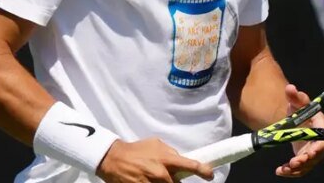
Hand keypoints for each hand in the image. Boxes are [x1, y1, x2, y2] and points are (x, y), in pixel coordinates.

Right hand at [97, 138, 213, 182]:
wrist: (113, 158)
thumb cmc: (137, 150)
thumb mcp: (156, 144)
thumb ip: (171, 153)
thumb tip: (181, 160)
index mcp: (166, 159)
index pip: (191, 165)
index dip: (203, 171)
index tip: (210, 175)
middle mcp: (160, 173)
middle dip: (176, 181)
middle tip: (170, 176)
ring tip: (155, 176)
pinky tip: (148, 179)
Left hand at [275, 84, 323, 177]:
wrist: (297, 121)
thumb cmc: (301, 111)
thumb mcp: (297, 104)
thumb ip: (295, 97)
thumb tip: (290, 88)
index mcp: (322, 127)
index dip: (318, 147)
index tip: (309, 153)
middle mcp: (321, 141)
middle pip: (317, 154)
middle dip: (306, 161)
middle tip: (293, 163)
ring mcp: (314, 152)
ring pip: (308, 164)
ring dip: (297, 169)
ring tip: (284, 169)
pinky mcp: (306, 159)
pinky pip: (302, 168)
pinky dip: (292, 172)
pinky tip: (281, 171)